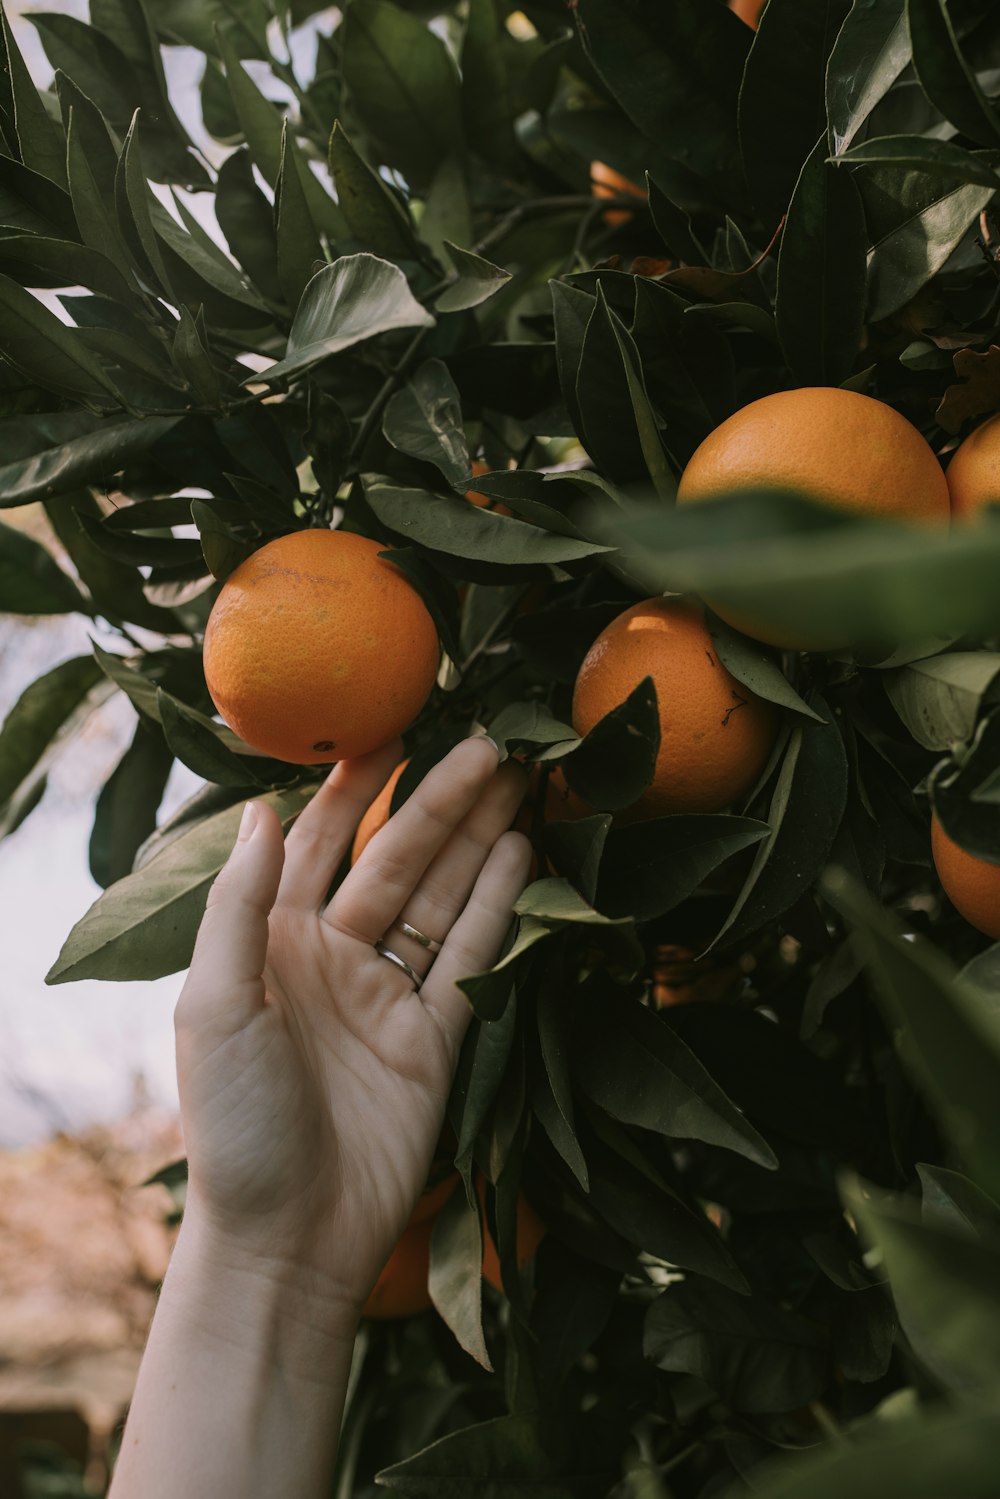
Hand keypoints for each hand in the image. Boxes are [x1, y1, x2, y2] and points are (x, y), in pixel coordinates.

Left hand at [173, 736, 529, 1312]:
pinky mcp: (437, 1037)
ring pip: (442, 897)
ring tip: (519, 778)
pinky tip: (522, 852)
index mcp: (274, 942)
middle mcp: (335, 956)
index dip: (354, 785)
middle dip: (439, 800)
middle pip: (397, 859)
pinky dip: (500, 905)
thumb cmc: (235, 1124)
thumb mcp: (215, 1006)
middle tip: (491, 741)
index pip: (318, 842)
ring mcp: (390, 994)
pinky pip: (474, 957)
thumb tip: (257, 808)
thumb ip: (237, 907)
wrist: (288, 1239)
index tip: (392, 726)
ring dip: (478, 838)